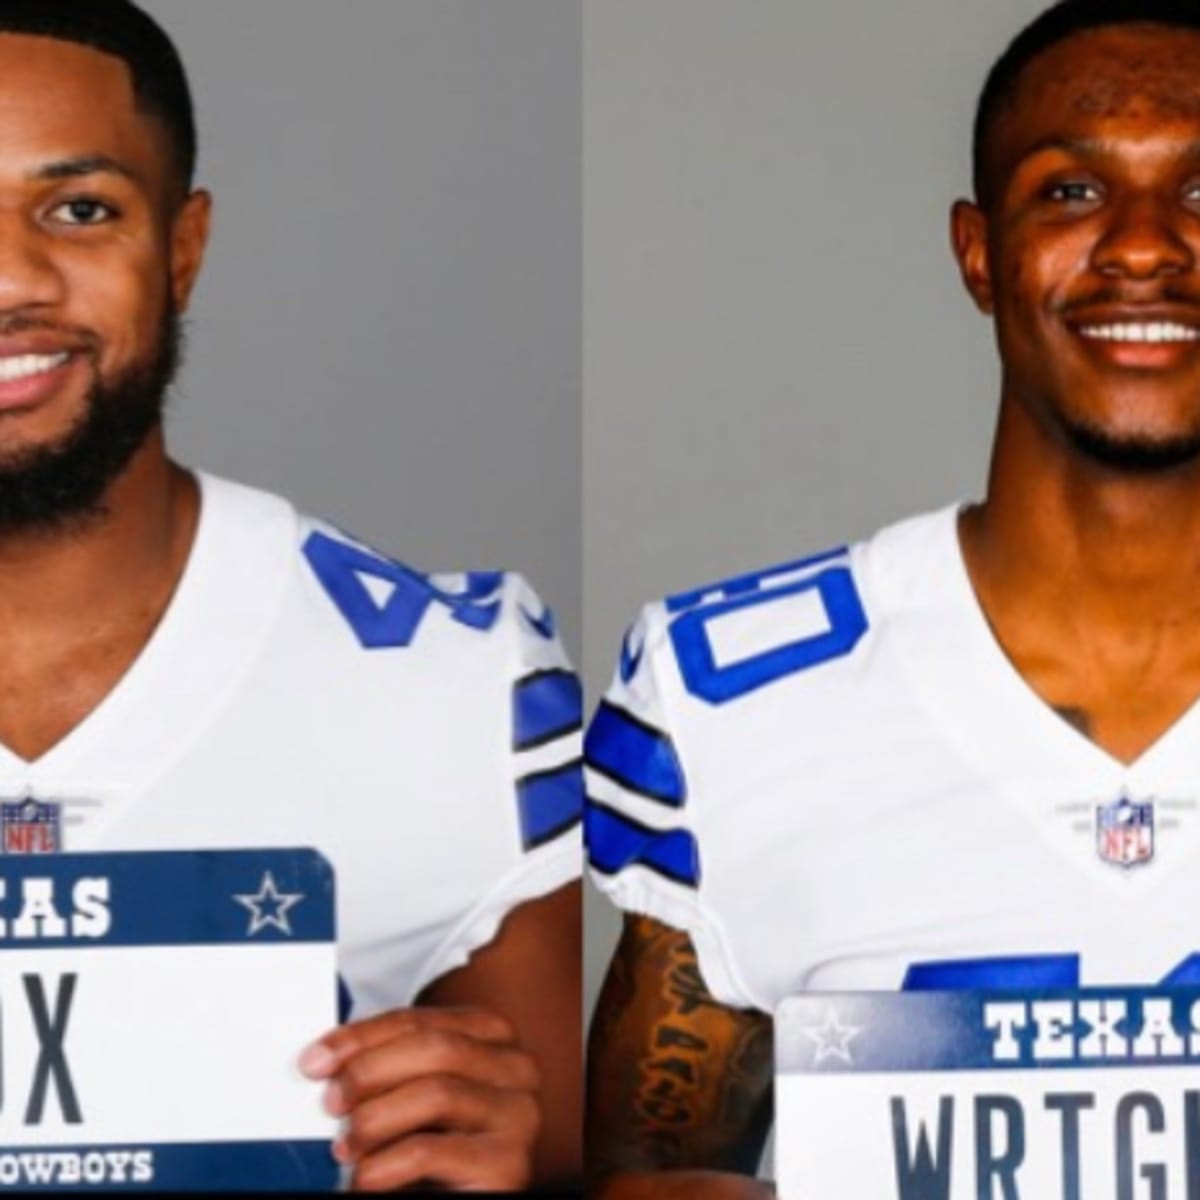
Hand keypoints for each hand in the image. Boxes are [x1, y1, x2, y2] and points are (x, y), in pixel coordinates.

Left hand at [299, 1007, 541, 1191]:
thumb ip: (389, 1066)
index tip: (317, 1059)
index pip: (420, 1020)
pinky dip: (385, 1165)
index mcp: (493, 1036)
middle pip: (434, 1049)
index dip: (364, 1036)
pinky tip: (364, 1178)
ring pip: (437, 1094)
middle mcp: (516, 1068)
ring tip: (345, 1146)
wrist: (465, 1198)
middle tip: (330, 1101)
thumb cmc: (436, 1144)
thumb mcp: (413, 1092)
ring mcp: (518, 1115)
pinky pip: (432, 1152)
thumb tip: (326, 1060)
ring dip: (375, 1120)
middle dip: (370, 1071)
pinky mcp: (507, 1165)